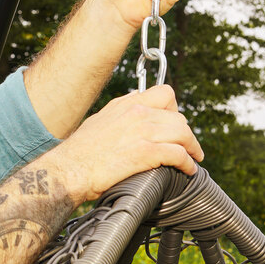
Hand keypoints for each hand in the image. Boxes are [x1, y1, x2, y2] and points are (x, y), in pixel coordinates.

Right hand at [46, 85, 203, 203]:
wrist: (69, 169)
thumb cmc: (81, 150)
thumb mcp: (102, 119)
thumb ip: (122, 111)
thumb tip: (135, 106)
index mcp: (128, 103)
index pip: (165, 93)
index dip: (174, 109)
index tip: (174, 123)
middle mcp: (137, 112)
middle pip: (178, 115)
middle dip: (185, 131)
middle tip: (186, 144)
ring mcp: (142, 131)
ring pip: (182, 132)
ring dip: (192, 146)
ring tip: (194, 157)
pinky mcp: (144, 153)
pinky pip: (177, 153)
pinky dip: (187, 163)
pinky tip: (188, 170)